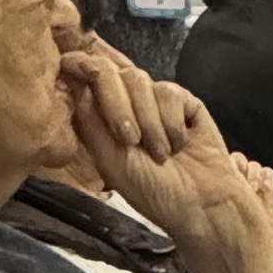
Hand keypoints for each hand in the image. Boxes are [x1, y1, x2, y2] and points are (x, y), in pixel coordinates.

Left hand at [58, 46, 272, 272]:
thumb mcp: (109, 159)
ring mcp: (156, 103)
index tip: (70, 69)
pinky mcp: (184, 102)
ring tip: (162, 153)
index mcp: (103, 121)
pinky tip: (180, 144)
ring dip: (150, 122)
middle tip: (132, 143)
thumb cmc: (155, 192)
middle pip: (112, 74)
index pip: (85, 79)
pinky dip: (171, 121)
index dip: (80, 68)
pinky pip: (169, 92)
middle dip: (121, 108)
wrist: (202, 204)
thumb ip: (89, 118)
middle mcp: (127, 106)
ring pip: (140, 81)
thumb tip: (76, 77)